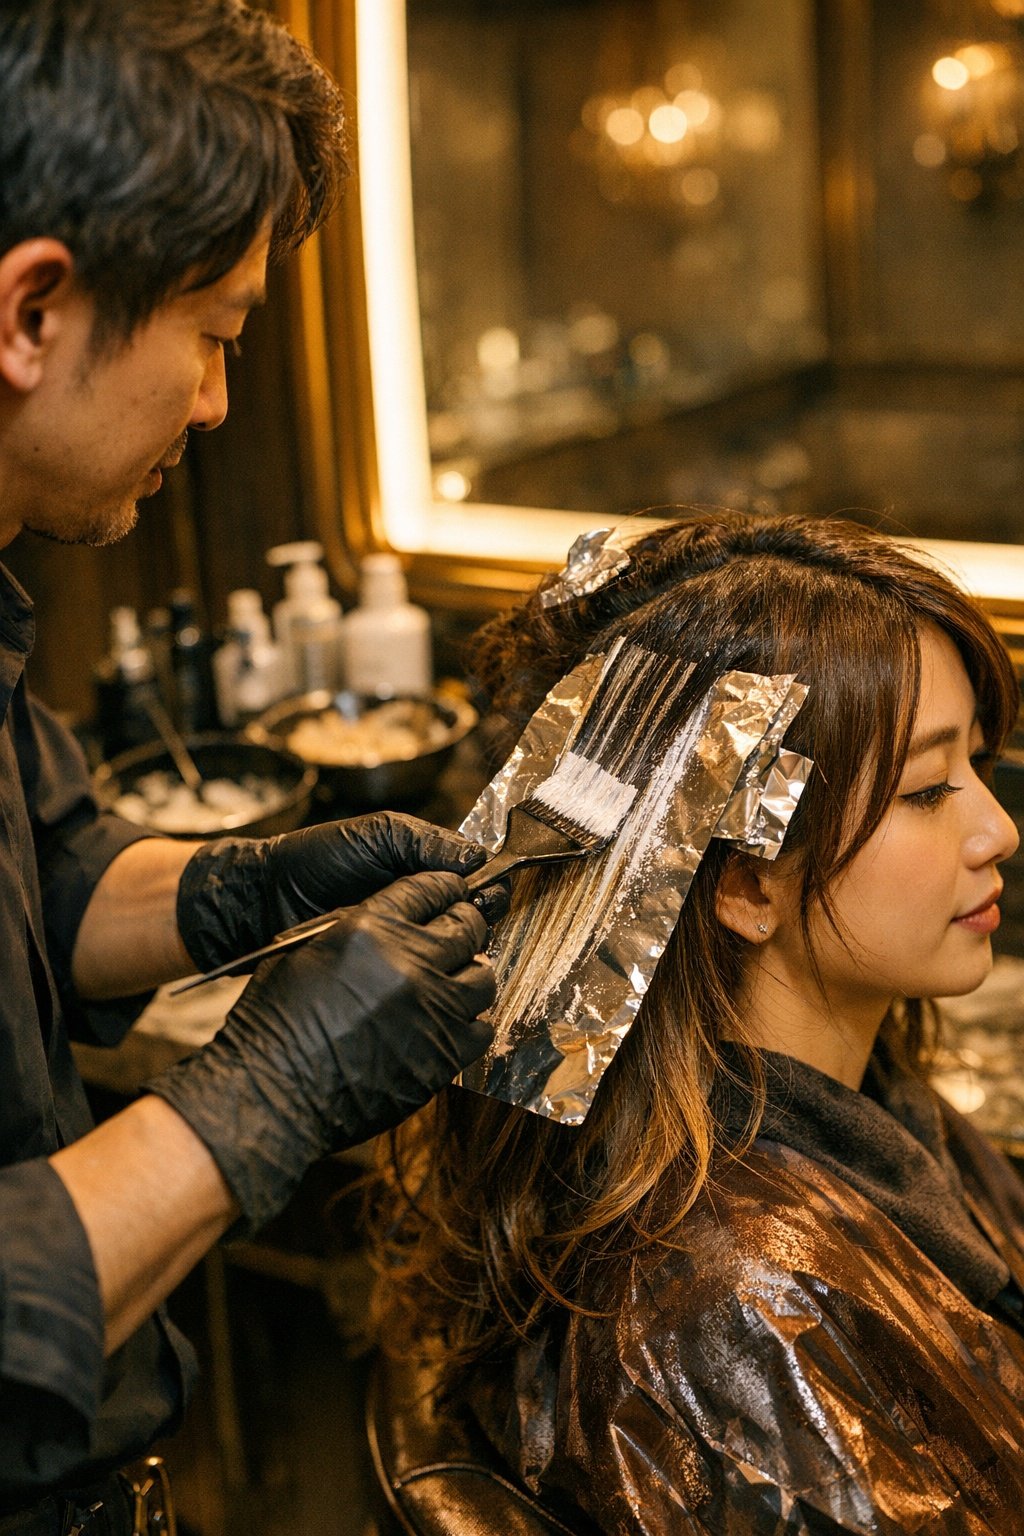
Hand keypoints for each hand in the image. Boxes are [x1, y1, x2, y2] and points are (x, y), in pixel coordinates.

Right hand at [150, 870, 493, 1235]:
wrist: (274, 1092)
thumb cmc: (275, 1022)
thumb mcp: (302, 949)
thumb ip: (353, 926)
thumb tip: (391, 920)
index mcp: (370, 929)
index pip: (430, 890)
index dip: (443, 890)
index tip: (448, 896)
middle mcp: (409, 963)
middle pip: (467, 928)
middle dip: (464, 927)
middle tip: (456, 936)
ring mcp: (431, 1010)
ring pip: (483, 977)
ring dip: (468, 976)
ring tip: (451, 983)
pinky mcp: (443, 1055)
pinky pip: (480, 1029)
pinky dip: (468, 1024)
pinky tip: (447, 1025)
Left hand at [176, 812, 488, 972]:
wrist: (267, 899)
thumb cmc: (318, 857)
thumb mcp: (376, 834)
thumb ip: (424, 840)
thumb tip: (479, 858)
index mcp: (422, 866)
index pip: (475, 876)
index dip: (488, 885)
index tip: (487, 893)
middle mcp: (421, 903)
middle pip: (472, 913)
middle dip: (477, 916)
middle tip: (470, 922)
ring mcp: (405, 937)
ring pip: (454, 945)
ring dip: (459, 945)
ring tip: (452, 945)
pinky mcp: (388, 967)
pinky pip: (423, 969)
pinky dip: (434, 969)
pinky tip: (433, 968)